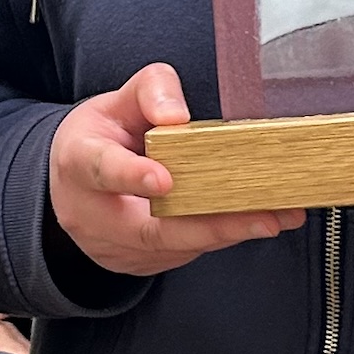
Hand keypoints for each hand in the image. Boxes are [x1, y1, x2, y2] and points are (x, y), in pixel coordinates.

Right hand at [48, 64, 305, 278]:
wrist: (73, 190)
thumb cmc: (99, 140)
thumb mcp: (114, 103)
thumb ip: (149, 92)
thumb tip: (176, 115)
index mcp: (81, 164)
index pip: (104, 170)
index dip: (133, 176)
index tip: (165, 180)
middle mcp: (95, 214)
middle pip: (153, 229)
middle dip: (211, 226)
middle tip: (263, 216)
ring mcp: (118, 246)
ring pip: (177, 246)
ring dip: (231, 232)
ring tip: (280, 216)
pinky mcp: (141, 262)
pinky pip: (186, 252)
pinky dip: (223, 236)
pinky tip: (259, 220)